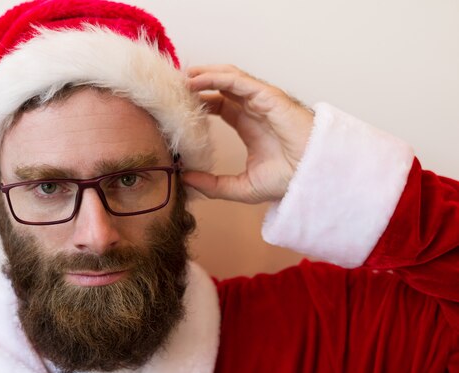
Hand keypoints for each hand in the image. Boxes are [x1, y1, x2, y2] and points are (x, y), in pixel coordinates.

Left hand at [183, 65, 313, 202]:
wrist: (310, 179)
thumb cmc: (286, 181)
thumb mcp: (240, 187)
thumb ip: (212, 184)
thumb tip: (185, 179)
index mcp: (249, 126)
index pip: (219, 105)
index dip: (199, 101)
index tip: (176, 104)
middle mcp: (254, 110)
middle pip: (221, 87)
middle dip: (197, 83)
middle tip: (173, 87)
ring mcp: (261, 101)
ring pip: (228, 78)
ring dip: (204, 74)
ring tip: (181, 77)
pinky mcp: (268, 97)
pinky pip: (238, 80)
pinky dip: (216, 77)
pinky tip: (197, 80)